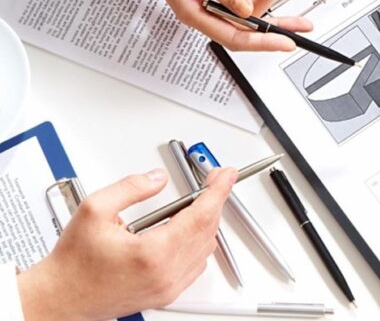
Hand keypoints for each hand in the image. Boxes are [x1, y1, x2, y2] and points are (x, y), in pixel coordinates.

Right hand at [17, 167, 235, 320]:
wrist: (59, 298)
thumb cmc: (73, 262)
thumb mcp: (95, 209)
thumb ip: (132, 186)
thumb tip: (158, 178)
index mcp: (152, 254)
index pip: (200, 215)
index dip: (217, 190)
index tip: (226, 174)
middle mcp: (165, 274)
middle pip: (208, 230)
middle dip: (215, 200)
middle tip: (214, 179)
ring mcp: (168, 288)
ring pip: (206, 248)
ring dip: (208, 220)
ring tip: (200, 199)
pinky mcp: (166, 294)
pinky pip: (196, 264)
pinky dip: (199, 241)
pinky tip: (189, 226)